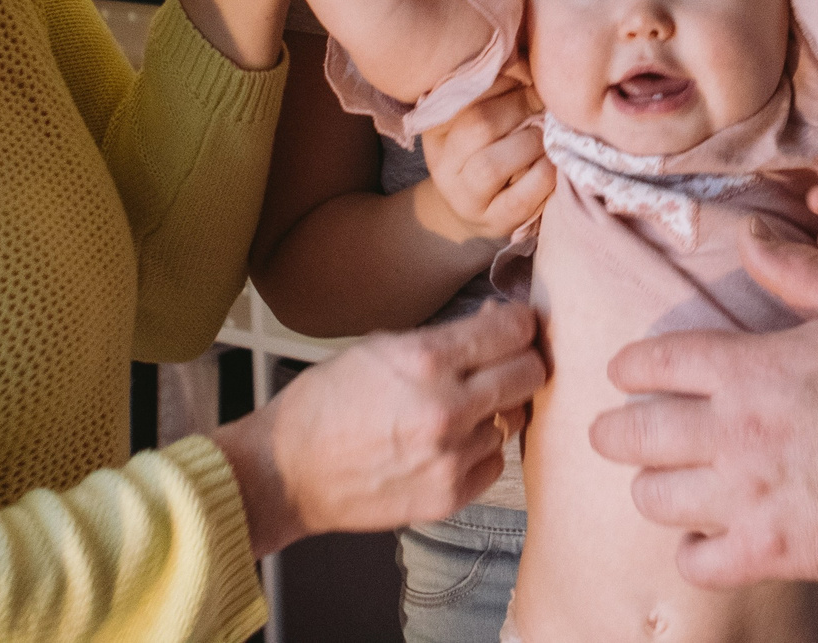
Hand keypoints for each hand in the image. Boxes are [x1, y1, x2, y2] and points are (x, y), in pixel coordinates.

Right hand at [211, 301, 545, 555]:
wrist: (287, 473)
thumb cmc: (327, 403)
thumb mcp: (380, 347)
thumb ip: (443, 338)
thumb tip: (496, 322)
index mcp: (425, 359)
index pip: (513, 330)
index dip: (520, 323)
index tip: (518, 326)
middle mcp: (446, 408)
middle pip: (530, 373)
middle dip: (521, 362)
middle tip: (505, 363)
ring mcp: (451, 457)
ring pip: (512, 420)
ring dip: (493, 412)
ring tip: (454, 411)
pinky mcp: (450, 496)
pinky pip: (494, 462)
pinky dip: (478, 451)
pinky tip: (446, 444)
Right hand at [420, 77, 555, 242]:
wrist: (476, 208)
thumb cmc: (486, 149)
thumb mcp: (478, 116)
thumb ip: (495, 89)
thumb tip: (526, 55)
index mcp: (436, 127)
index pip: (462, 94)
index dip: (500, 79)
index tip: (526, 72)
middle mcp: (442, 163)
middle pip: (478, 125)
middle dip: (519, 106)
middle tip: (542, 98)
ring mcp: (464, 197)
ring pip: (491, 165)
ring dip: (529, 143)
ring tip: (545, 134)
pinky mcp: (492, 221)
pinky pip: (519, 198)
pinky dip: (542, 176)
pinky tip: (552, 163)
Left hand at [588, 228, 817, 588]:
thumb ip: (799, 272)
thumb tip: (750, 234)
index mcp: (753, 368)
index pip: (654, 362)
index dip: (629, 366)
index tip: (625, 372)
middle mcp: (735, 432)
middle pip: (632, 434)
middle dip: (612, 431)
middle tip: (611, 431)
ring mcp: (748, 498)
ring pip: (653, 499)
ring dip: (651, 489)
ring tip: (662, 483)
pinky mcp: (770, 553)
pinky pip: (696, 562)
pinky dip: (692, 550)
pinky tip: (705, 538)